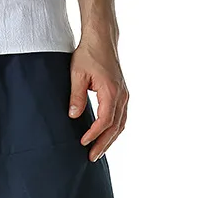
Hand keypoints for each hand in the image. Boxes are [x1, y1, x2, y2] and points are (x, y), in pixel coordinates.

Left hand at [68, 39, 128, 161]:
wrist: (102, 39)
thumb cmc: (88, 54)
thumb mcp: (76, 74)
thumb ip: (76, 96)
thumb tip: (73, 116)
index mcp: (111, 91)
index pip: (105, 120)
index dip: (94, 134)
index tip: (83, 143)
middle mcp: (122, 94)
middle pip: (115, 127)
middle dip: (104, 144)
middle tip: (92, 158)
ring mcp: (124, 95)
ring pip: (120, 124)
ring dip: (110, 140)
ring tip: (98, 153)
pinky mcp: (122, 94)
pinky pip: (121, 117)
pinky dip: (114, 130)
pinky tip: (105, 138)